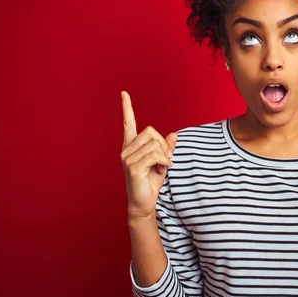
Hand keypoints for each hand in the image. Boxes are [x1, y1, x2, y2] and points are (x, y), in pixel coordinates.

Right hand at [120, 91, 176, 219]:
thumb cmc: (150, 182)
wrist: (144, 203)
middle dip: (164, 143)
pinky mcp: (133, 167)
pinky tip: (165, 167)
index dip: (126, 108)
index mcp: (131, 146)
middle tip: (167, 157)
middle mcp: (126, 150)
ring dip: (165, 154)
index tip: (124, 93)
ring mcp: (127, 158)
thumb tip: (174, 134)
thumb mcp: (161, 162)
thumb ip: (166, 148)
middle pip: (151, 131)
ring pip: (154, 144)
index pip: (128, 123)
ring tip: (164, 165)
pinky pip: (155, 155)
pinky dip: (164, 160)